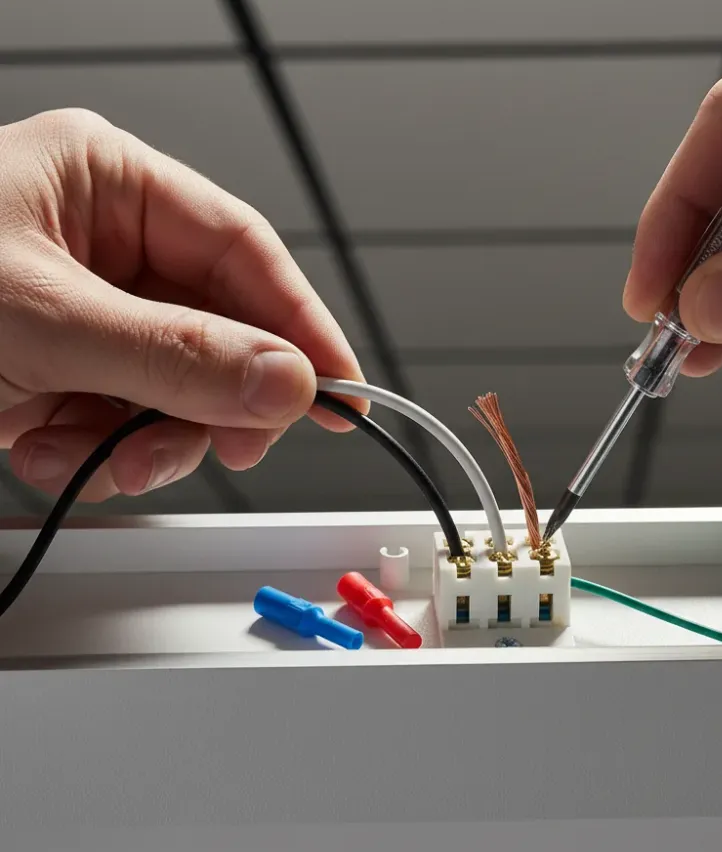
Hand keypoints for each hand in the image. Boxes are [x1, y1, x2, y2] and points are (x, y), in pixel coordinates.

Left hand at [0, 108, 364, 500]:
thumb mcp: (37, 319)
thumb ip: (172, 354)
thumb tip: (287, 379)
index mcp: (106, 184)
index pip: (244, 251)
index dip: (301, 326)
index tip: (342, 391)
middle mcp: (103, 244)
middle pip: (219, 331)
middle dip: (212, 402)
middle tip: (226, 445)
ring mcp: (85, 314)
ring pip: (177, 389)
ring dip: (147, 440)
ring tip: (94, 456)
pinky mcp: (60, 370)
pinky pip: (124, 420)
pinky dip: (95, 455)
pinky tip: (44, 449)